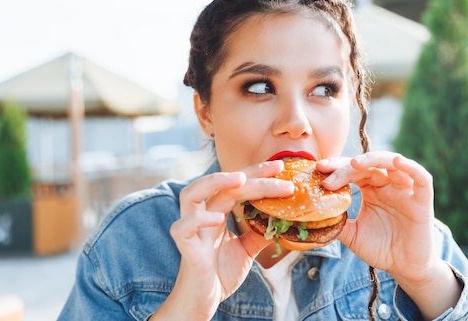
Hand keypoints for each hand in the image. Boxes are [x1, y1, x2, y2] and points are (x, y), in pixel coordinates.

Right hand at [152, 161, 293, 320]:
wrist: (203, 301)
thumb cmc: (219, 273)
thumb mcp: (247, 249)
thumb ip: (260, 232)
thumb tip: (284, 220)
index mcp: (216, 212)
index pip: (236, 184)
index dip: (257, 173)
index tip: (280, 166)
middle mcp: (202, 215)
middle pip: (221, 184)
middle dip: (250, 174)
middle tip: (276, 170)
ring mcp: (191, 229)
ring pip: (191, 194)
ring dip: (214, 183)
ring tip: (241, 179)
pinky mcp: (184, 246)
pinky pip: (183, 227)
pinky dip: (198, 220)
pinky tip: (217, 218)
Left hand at [320, 152, 460, 319]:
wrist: (405, 268)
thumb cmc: (381, 249)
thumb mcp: (353, 235)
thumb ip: (337, 223)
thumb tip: (311, 217)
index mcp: (372, 189)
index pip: (353, 170)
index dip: (336, 168)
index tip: (318, 169)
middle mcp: (388, 185)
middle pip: (368, 165)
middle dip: (347, 165)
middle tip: (327, 170)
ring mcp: (406, 190)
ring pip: (393, 163)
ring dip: (374, 159)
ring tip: (354, 162)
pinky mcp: (422, 200)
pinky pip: (421, 178)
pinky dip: (410, 167)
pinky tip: (396, 162)